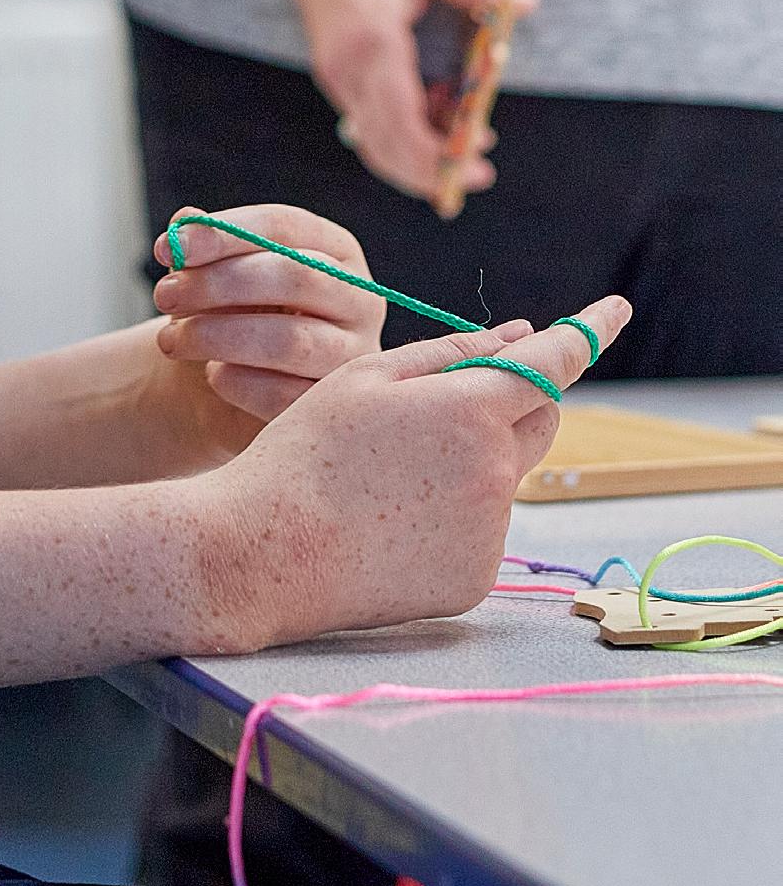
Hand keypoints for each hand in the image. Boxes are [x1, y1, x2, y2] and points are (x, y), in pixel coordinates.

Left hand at [147, 202, 384, 459]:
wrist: (228, 380)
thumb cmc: (224, 311)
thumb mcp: (209, 271)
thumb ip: (198, 243)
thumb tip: (184, 222)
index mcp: (332, 248)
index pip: (284, 226)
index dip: (224, 233)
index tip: (169, 247)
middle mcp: (357, 297)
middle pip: (296, 277)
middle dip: (219, 284)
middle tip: (163, 295)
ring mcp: (355, 355)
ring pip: (291, 340)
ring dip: (217, 336)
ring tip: (172, 340)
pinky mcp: (335, 404)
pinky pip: (286, 396)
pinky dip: (236, 383)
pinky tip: (212, 374)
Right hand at [195, 292, 630, 651]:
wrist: (269, 550)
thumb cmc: (307, 451)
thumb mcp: (363, 378)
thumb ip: (448, 353)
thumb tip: (516, 336)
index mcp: (471, 412)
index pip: (551, 363)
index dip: (588, 330)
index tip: (615, 308)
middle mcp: (498, 473)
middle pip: (538, 421)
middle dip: (513, 399)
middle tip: (440, 404)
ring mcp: (492, 532)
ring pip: (501, 476)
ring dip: (466, 462)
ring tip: (382, 476)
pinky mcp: (477, 578)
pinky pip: (478, 530)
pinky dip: (447, 516)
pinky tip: (385, 520)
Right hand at [276, 0, 537, 202]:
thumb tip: (527, 0)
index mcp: (372, 38)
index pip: (401, 117)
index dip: (439, 154)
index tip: (480, 165)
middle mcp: (347, 66)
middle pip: (385, 143)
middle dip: (433, 170)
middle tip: (480, 172)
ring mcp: (337, 75)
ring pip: (374, 142)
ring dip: (419, 158)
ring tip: (466, 142)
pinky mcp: (337, 78)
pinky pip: (369, 124)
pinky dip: (404, 137)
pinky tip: (438, 115)